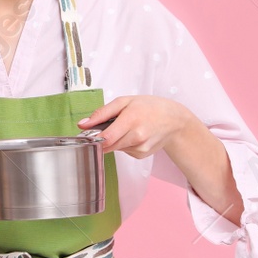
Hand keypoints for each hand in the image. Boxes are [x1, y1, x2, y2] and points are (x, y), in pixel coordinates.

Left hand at [76, 95, 196, 158]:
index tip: (88, 134)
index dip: (93, 138)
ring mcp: (140, 148)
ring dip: (114, 140)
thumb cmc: (150, 107)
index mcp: (131, 119)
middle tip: (108, 126)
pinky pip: (123, 151)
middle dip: (102, 137)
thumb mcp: (125, 101)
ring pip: (114, 148)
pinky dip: (124, 144)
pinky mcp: (141, 155)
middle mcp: (137, 136)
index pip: (105, 137)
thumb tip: (83, 124)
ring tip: (126, 128)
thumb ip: (102, 113)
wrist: (174, 120)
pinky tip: (134, 135)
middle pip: (107, 145)